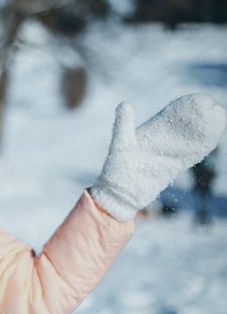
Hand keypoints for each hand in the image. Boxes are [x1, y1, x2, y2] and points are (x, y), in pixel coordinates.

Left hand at [90, 94, 225, 220]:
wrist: (120, 194)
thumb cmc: (116, 170)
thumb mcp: (120, 145)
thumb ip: (123, 125)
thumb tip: (124, 104)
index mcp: (149, 132)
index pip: (171, 115)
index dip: (184, 107)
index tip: (198, 100)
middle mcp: (162, 140)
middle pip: (184, 125)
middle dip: (198, 116)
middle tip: (212, 106)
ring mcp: (169, 153)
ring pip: (191, 138)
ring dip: (203, 129)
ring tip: (218, 116)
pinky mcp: (174, 167)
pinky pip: (192, 154)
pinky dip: (203, 145)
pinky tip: (214, 136)